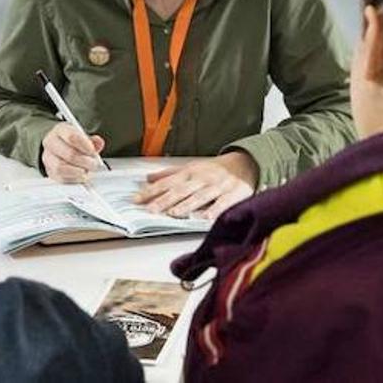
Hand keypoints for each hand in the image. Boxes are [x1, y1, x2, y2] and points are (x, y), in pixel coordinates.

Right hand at [40, 123, 105, 182]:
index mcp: (60, 130)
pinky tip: (81, 177)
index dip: (85, 145)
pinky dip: (73, 179)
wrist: (60, 147)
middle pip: (68, 153)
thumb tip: (98, 142)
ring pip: (60, 167)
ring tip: (86, 171)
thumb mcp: (83, 136)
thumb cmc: (73, 141)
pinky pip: (59, 178)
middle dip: (84, 161)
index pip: (71, 136)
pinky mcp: (49, 171)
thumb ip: (92, 140)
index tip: (93, 152)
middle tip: (94, 164)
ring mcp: (48, 158)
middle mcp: (51, 142)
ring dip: (78, 171)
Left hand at [133, 152, 258, 219]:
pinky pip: (223, 203)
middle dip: (165, 200)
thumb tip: (147, 178)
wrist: (245, 163)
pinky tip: (205, 218)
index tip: (136, 199)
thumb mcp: (191, 167)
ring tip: (173, 213)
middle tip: (150, 210)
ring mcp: (217, 186)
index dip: (151, 191)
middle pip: (181, 190)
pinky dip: (214, 210)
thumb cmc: (214, 169)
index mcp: (190, 172)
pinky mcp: (233, 194)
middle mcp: (202, 179)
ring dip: (186, 205)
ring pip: (200, 196)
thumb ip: (169, 174)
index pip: (166, 182)